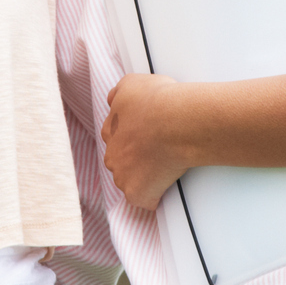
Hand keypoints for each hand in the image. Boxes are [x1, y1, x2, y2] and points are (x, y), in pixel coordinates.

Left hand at [101, 73, 192, 209]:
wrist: (174, 121)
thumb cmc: (159, 100)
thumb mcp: (132, 84)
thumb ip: (119, 93)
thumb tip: (112, 100)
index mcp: (111, 130)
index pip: (116, 139)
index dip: (134, 139)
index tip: (149, 138)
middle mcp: (112, 155)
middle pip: (122, 163)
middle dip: (137, 160)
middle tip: (160, 153)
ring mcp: (123, 176)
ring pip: (132, 182)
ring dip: (146, 178)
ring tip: (168, 169)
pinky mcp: (137, 193)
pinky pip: (146, 200)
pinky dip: (155, 197)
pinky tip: (169, 186)